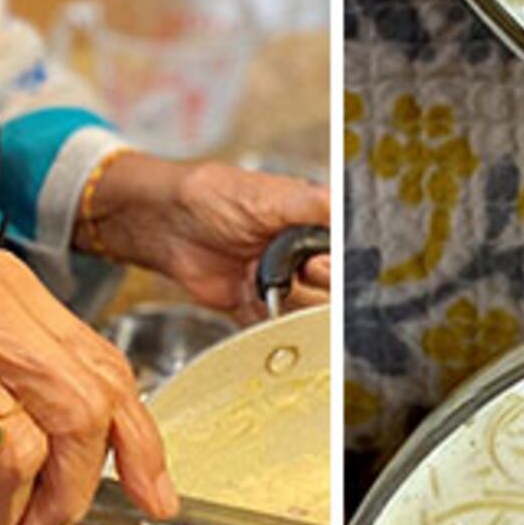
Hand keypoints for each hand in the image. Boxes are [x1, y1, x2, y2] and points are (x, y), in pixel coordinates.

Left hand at [75, 152, 332, 316]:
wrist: (167, 226)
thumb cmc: (214, 198)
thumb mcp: (274, 194)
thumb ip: (319, 205)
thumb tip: (356, 213)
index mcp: (316, 228)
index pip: (351, 259)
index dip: (342, 267)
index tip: (322, 261)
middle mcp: (304, 257)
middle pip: (335, 292)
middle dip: (317, 284)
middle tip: (300, 269)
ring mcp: (282, 284)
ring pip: (308, 314)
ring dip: (289, 301)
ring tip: (265, 276)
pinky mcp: (258, 308)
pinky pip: (275, 329)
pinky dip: (268, 322)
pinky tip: (255, 299)